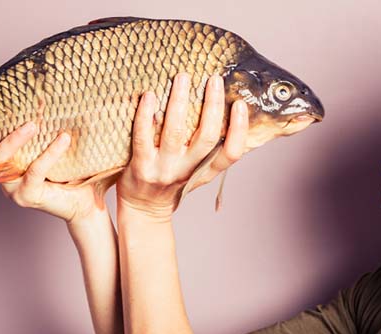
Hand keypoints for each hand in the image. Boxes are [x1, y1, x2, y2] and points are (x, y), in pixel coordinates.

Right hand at [0, 95, 108, 225]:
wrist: (86, 200)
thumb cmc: (65, 168)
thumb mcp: (44, 141)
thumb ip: (30, 120)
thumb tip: (36, 83)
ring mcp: (12, 189)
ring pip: (0, 164)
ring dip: (13, 141)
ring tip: (33, 124)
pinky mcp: (30, 196)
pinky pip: (34, 171)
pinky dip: (49, 152)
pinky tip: (63, 138)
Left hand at [116, 73, 248, 217]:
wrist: (142, 208)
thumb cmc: (171, 181)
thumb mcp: (196, 169)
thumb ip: (209, 147)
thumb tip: (223, 106)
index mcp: (206, 171)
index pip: (231, 153)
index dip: (239, 129)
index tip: (240, 104)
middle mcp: (187, 171)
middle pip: (206, 137)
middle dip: (212, 105)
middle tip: (214, 79)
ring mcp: (163, 170)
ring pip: (175, 133)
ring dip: (180, 102)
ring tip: (183, 77)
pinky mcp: (140, 168)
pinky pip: (143, 137)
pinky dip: (146, 114)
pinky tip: (149, 95)